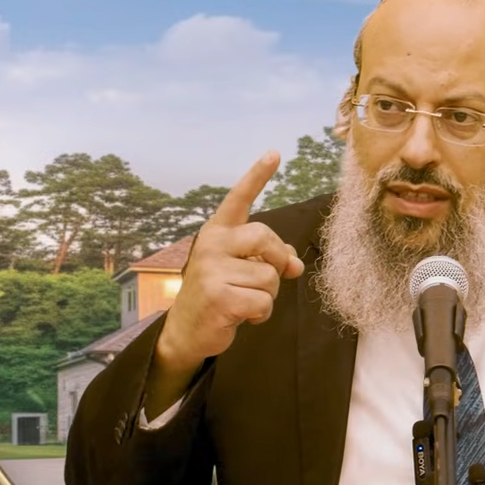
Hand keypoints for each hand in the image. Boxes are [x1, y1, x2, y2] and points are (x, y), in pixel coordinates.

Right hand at [155, 151, 303, 371]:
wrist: (188, 331)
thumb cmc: (221, 294)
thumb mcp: (242, 269)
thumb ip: (269, 258)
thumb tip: (296, 264)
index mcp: (217, 231)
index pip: (239, 198)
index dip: (258, 176)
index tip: (275, 153)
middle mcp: (211, 243)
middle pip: (266, 237)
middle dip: (277, 261)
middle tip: (269, 278)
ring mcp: (212, 269)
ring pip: (269, 277)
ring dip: (267, 296)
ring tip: (245, 301)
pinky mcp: (218, 296)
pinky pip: (263, 301)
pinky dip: (261, 314)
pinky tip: (242, 316)